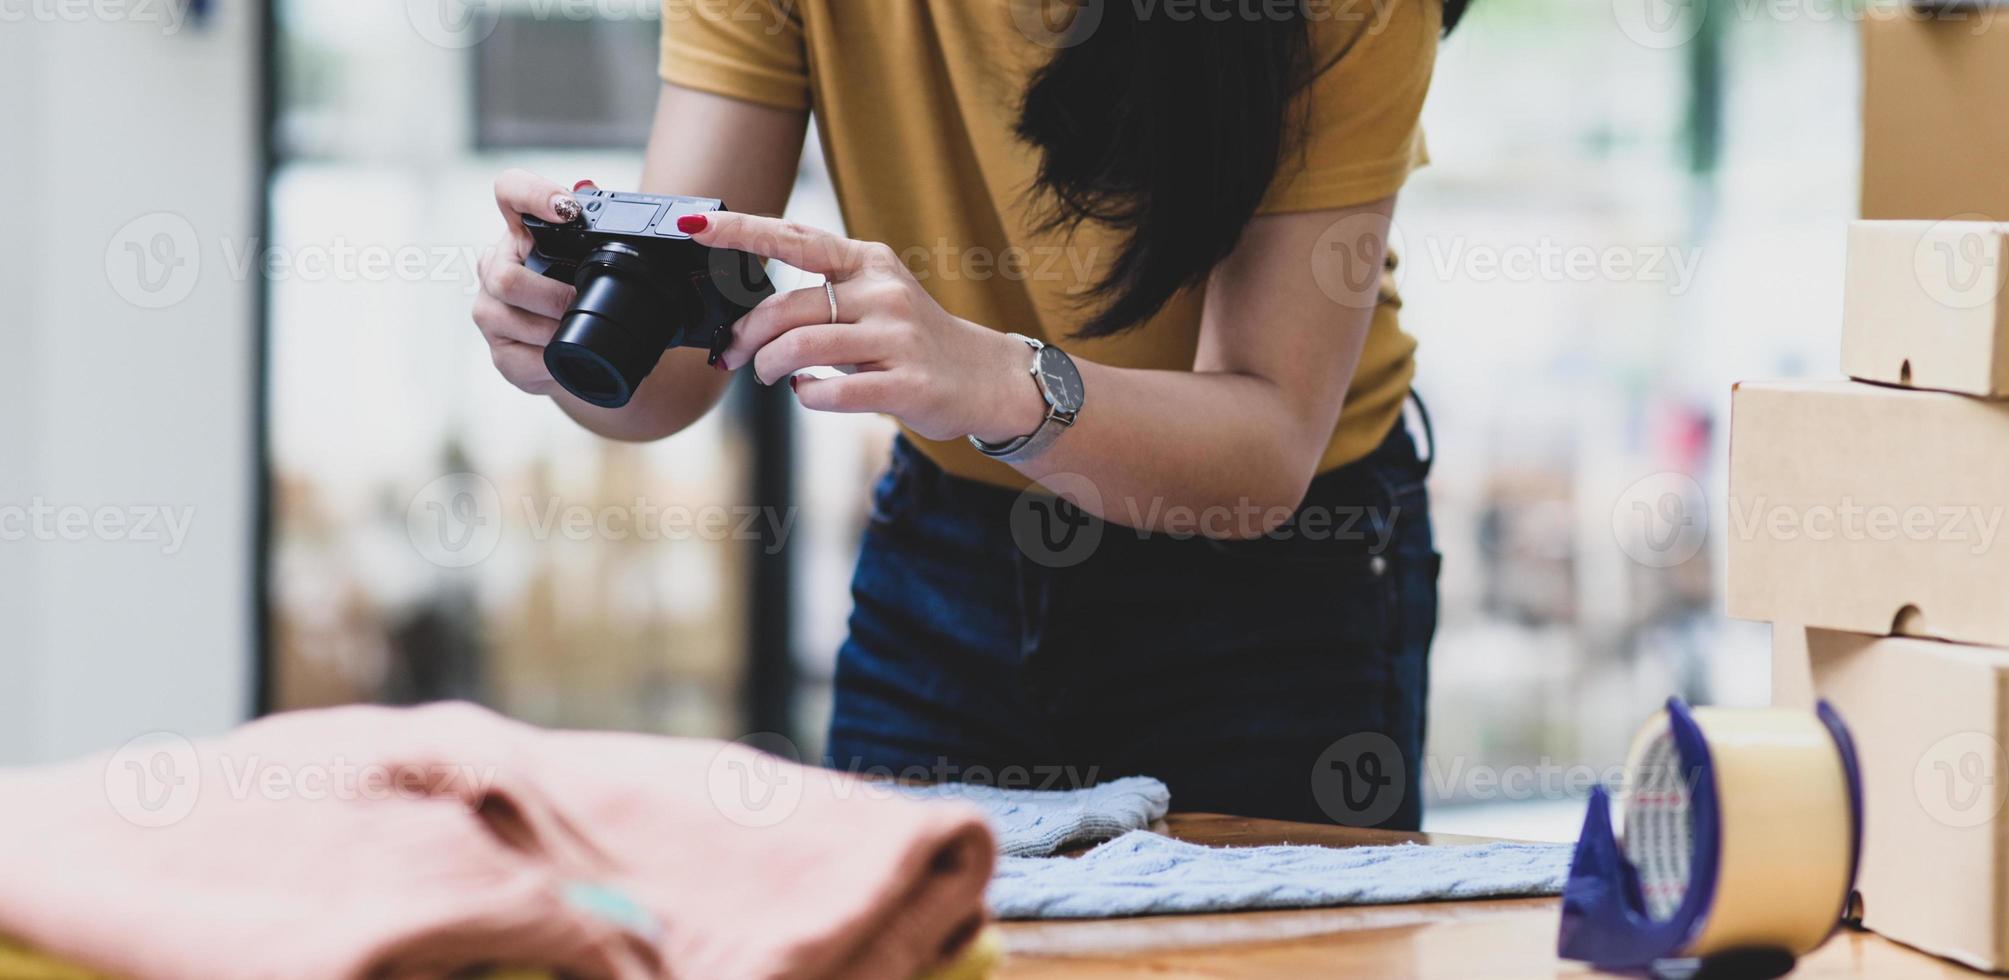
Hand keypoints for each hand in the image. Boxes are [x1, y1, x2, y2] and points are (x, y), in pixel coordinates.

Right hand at [471, 169, 587, 396]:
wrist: (589, 350)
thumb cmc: (585, 295)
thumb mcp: (596, 262)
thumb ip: (603, 230)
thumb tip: (616, 199)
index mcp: (523, 233)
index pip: (511, 190)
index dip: (534, 194)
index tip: (568, 210)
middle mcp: (497, 266)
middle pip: (505, 277)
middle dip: (551, 296)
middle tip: (579, 304)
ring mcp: (491, 309)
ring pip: (507, 317)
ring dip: (552, 329)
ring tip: (577, 332)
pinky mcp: (500, 351)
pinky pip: (519, 357)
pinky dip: (549, 360)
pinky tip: (564, 357)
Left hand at [687, 212, 1047, 443]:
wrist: (983, 377)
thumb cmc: (912, 339)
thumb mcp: (874, 297)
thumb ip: (821, 295)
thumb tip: (745, 316)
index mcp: (868, 262)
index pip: (794, 236)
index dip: (740, 231)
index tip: (693, 224)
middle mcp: (883, 292)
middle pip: (787, 309)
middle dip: (746, 336)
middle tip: (733, 355)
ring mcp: (897, 338)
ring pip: (801, 349)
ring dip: (770, 368)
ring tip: (770, 376)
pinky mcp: (907, 385)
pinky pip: (831, 391)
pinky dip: (806, 395)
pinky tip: (809, 392)